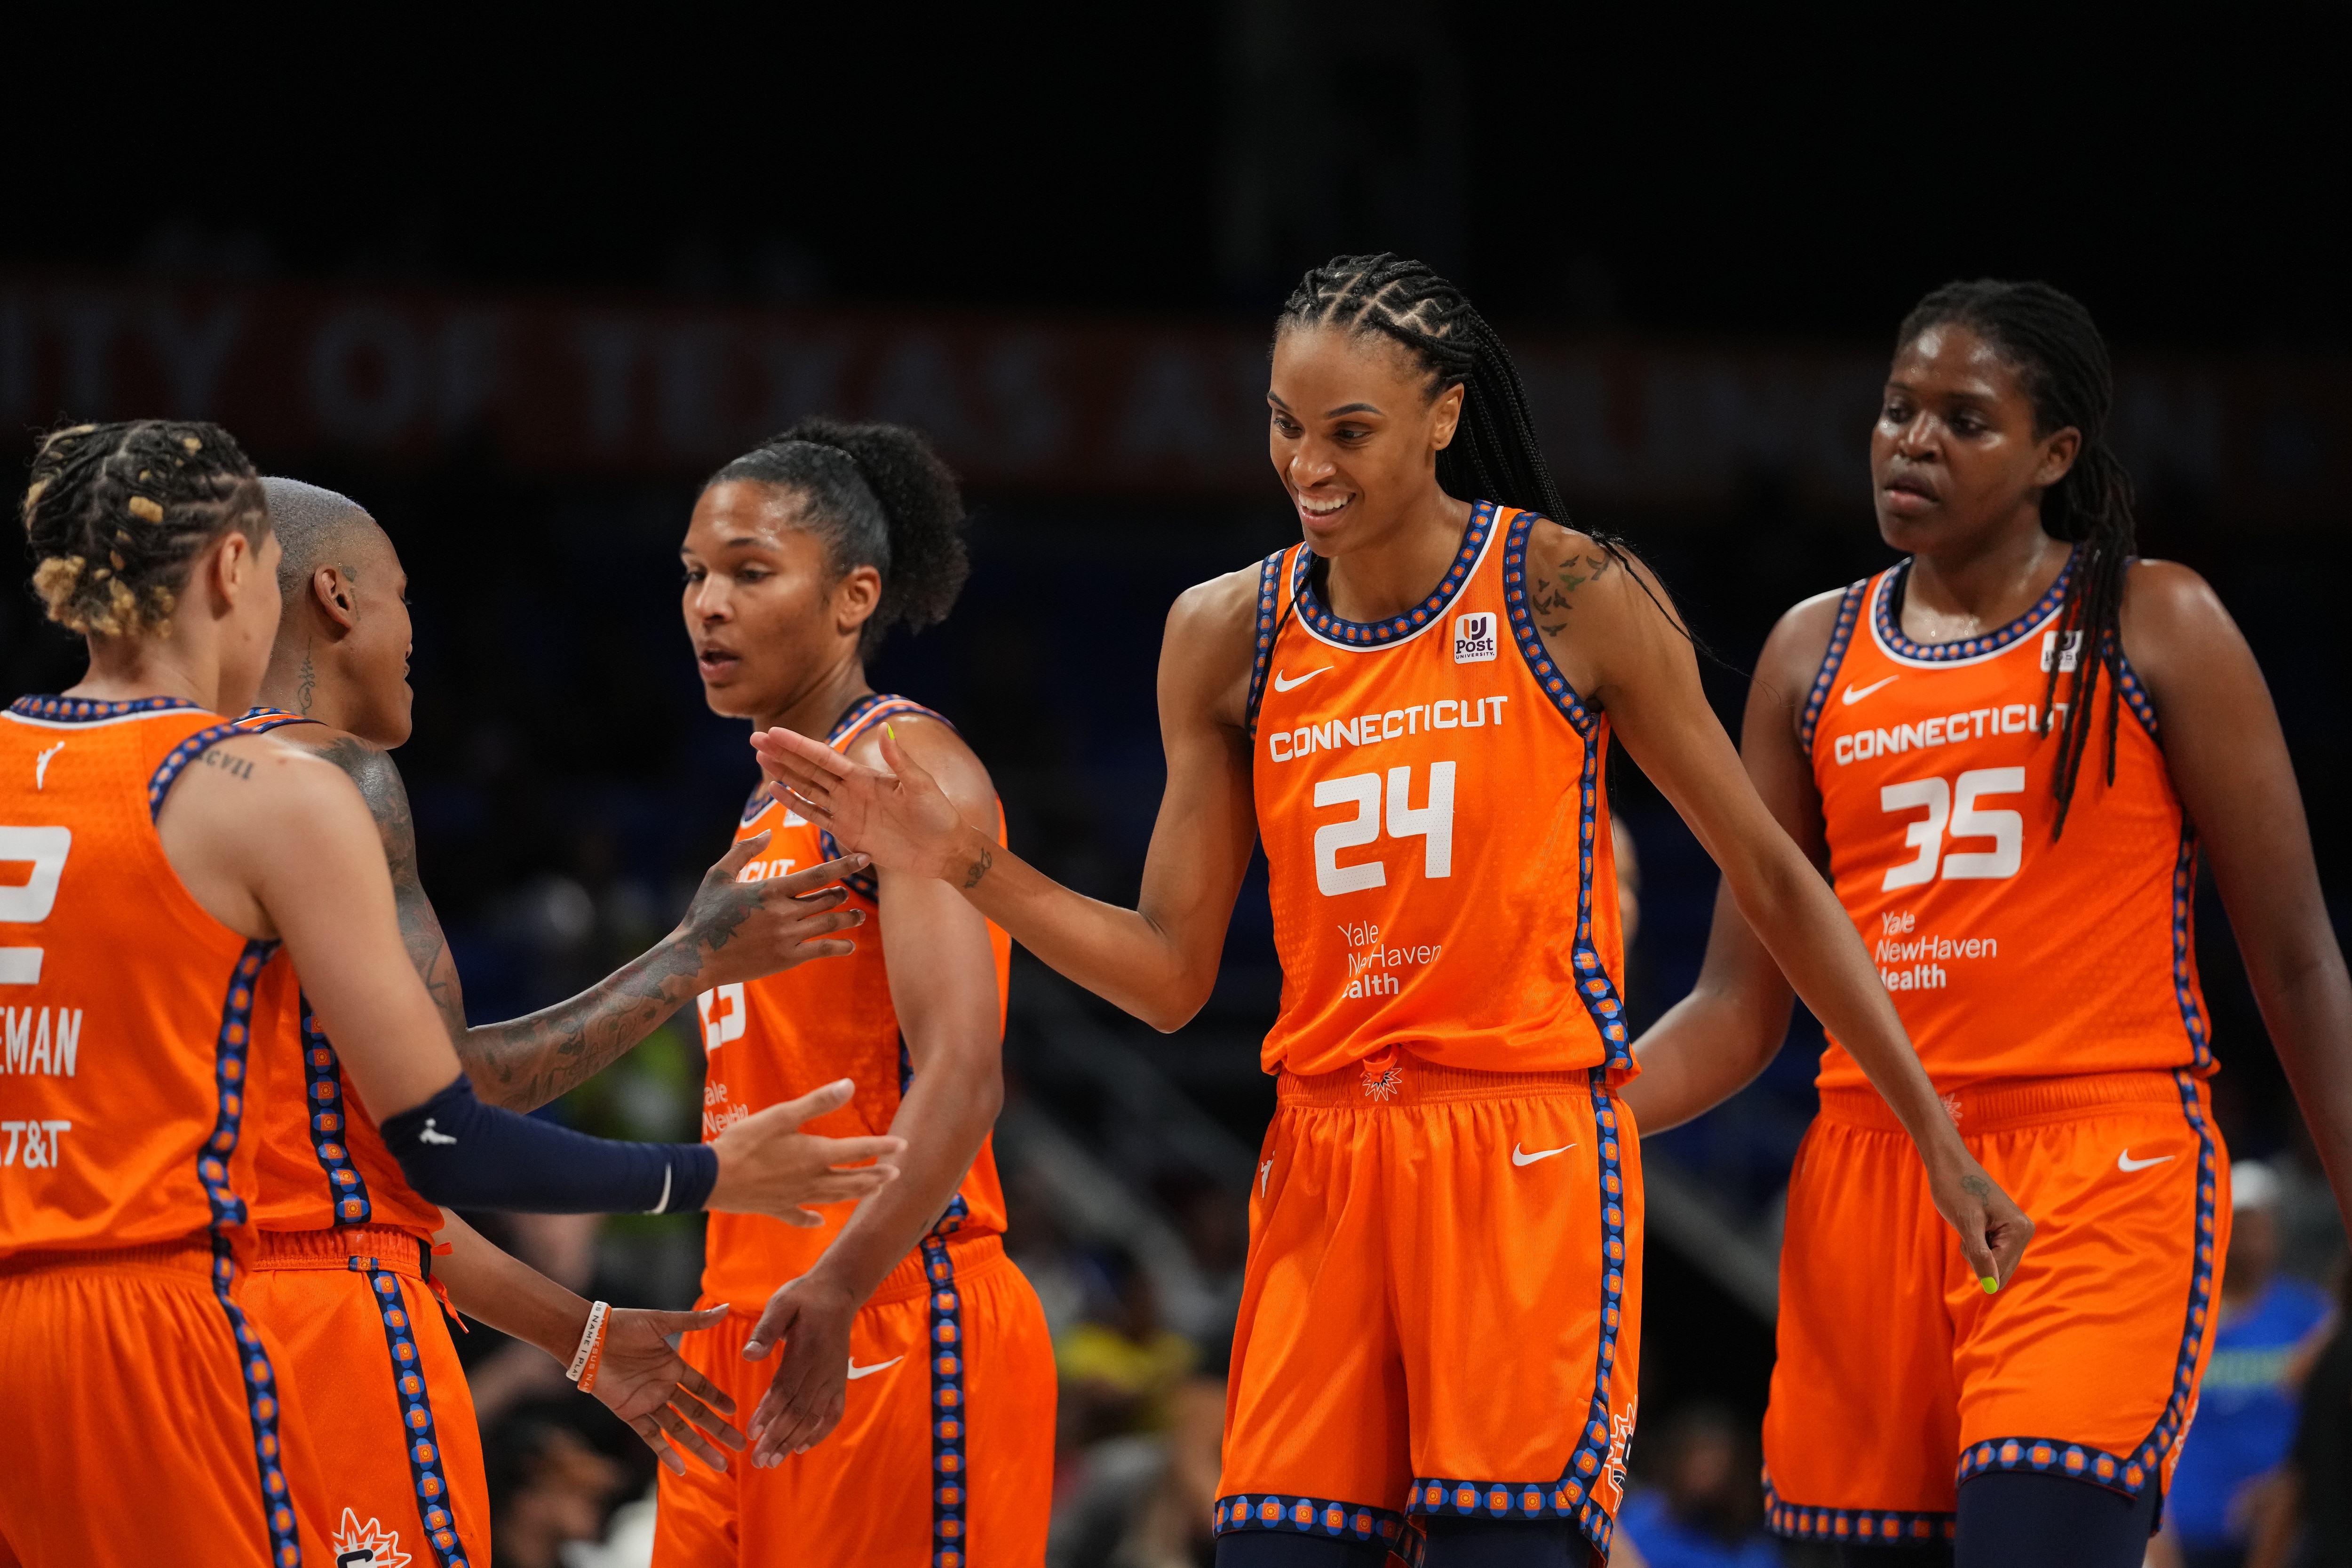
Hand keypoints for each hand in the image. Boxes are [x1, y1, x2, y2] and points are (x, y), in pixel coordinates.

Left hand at [586, 1304, 746, 1474]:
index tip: (735, 1412)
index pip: (702, 1388)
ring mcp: (647, 1402)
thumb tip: (726, 1308)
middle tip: (740, 1445)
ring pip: (679, 1429)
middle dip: (718, 1430)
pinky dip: (665, 1453)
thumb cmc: (623, 1325)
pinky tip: (680, 1468)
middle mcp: (663, 1387)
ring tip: (719, 1463)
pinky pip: (650, 1436)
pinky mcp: (629, 1413)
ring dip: (699, 1446)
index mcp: (673, 1367)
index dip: (718, 1399)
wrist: (588, 1338)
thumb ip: (693, 1321)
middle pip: (697, 1413)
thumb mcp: (660, 1321)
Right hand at [680, 834, 869, 987]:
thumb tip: (768, 833)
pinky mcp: (786, 959)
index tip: (864, 858)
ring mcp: (787, 937)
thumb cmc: (705, 913)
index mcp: (771, 889)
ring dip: (849, 919)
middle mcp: (783, 912)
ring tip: (859, 916)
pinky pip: (822, 949)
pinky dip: (840, 946)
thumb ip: (744, 851)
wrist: (696, 957)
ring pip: (830, 923)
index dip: (844, 865)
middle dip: (842, 894)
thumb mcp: (718, 875)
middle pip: (828, 898)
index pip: (818, 874)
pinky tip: (849, 945)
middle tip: (846, 893)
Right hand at [707, 1078, 905, 1223]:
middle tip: (896, 1174)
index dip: (882, 1147)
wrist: (711, 1178)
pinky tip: (820, 1221)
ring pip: (833, 1197)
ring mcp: (794, 1197)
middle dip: (876, 1176)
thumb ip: (817, 1102)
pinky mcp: (776, 1208)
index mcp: (814, 1154)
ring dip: (856, 1193)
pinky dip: (812, 1219)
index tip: (904, 1146)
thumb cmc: (745, 1142)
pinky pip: (799, 1216)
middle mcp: (810, 1179)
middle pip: (851, 1179)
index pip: (857, 1150)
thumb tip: (850, 1085)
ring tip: (873, 1191)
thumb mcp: (782, 1115)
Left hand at [741, 1274, 858, 1463]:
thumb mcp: (782, 1303)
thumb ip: (766, 1330)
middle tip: (758, 1460)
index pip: (786, 1388)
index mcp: (807, 1350)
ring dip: (793, 1440)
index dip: (769, 1412)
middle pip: (799, 1409)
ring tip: (772, 1461)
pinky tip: (801, 1447)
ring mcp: (834, 1377)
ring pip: (814, 1416)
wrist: (839, 1291)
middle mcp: (823, 1368)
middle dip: (778, 1437)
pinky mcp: (840, 1381)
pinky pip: (833, 1413)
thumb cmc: (804, 1296)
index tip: (752, 1432)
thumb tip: (748, 1355)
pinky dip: (819, 1432)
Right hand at [750, 727, 973, 882]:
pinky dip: (795, 803)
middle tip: (755, 740)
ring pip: (806, 789)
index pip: (823, 757)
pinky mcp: (847, 833)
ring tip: (760, 759)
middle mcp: (851, 790)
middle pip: (808, 769)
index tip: (774, 732)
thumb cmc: (938, 815)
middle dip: (782, 754)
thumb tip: (884, 730)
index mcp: (865, 776)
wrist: (944, 850)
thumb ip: (900, 760)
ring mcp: (847, 811)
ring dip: (783, 774)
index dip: (798, 745)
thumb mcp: (921, 786)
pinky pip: (815, 816)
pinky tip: (775, 791)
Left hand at [1926, 1146, 2033, 1292]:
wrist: (1948, 1163)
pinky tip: (1971, 1223)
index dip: (1975, 1259)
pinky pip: (1990, 1252)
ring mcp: (2015, 1231)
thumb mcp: (1966, 1223)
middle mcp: (2024, 1232)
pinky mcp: (2004, 1230)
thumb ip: (1981, 1255)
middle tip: (1968, 1229)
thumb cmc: (1955, 1187)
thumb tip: (1992, 1286)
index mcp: (2020, 1230)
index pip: (1999, 1272)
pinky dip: (1975, 1244)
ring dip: (1975, 1250)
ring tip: (1969, 1223)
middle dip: (1977, 1257)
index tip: (1968, 1234)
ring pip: (1993, 1263)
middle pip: (1999, 1271)